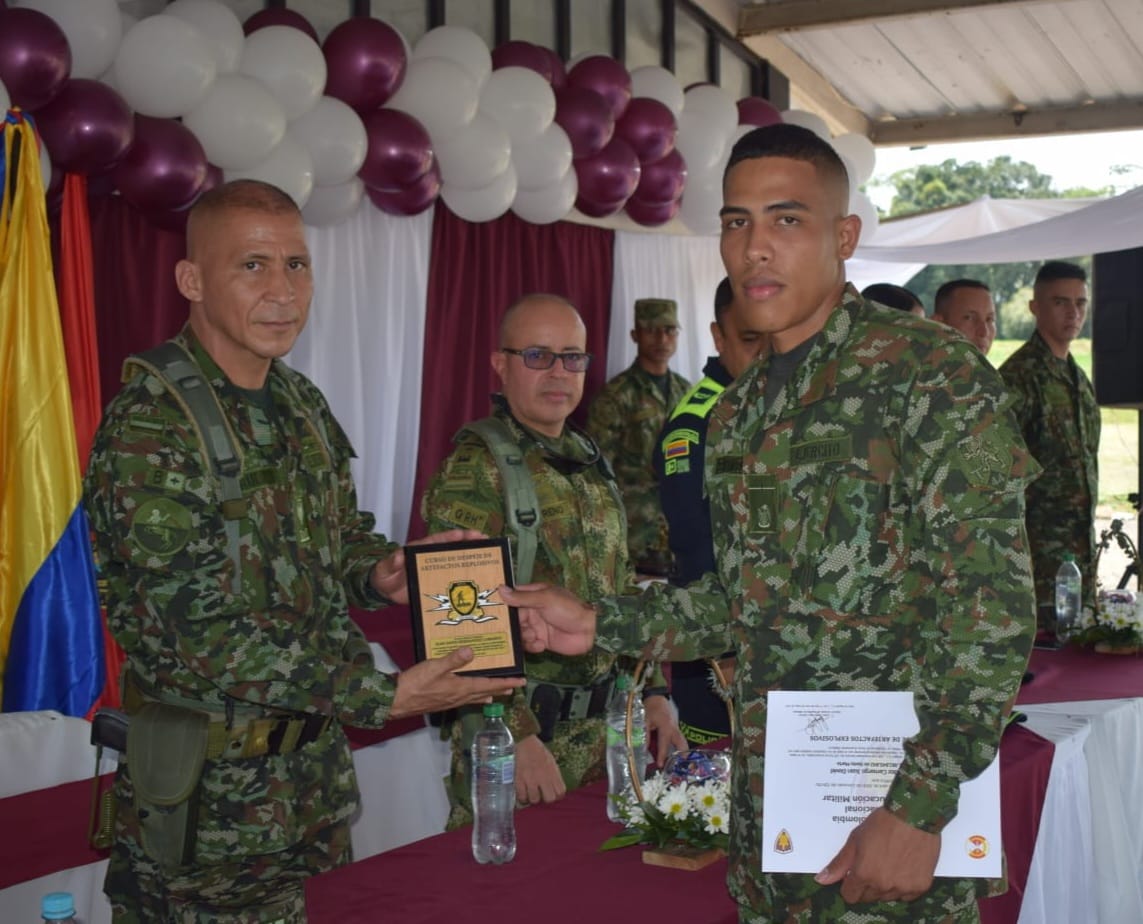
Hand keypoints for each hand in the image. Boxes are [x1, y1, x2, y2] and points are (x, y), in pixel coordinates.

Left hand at [370, 529, 484, 603]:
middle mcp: (431, 558)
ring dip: (471, 561)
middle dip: (470, 544)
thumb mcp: (385, 568)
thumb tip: (400, 556)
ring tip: (489, 559)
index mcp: (421, 550)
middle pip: (453, 549)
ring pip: (456, 564)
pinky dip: (464, 581)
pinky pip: (452, 582)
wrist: (383, 592)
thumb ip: (391, 562)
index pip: (440, 540)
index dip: (454, 536)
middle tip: (487, 541)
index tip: (469, 534)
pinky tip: (477, 583)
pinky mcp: (436, 584)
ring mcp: (435, 571)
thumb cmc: (384, 575)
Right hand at [390, 647, 523, 717]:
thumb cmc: (415, 684)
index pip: (489, 685)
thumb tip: (472, 651)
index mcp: (461, 688)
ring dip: (489, 692)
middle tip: (515, 686)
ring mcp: (451, 700)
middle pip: (486, 692)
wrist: (396, 701)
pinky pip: (465, 698)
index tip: (522, 681)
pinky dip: (474, 695)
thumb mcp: (434, 667)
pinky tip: (471, 694)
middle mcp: (460, 696)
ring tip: (499, 692)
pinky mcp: (443, 701)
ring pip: (476, 696)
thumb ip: (453, 659)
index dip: (506, 682)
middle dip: (501, 689)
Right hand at [499, 583, 597, 654]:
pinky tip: (541, 644)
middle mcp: (532, 611)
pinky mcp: (541, 641)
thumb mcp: (545, 599)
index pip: (511, 598)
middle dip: (512, 626)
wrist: (589, 631)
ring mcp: (536, 627)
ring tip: (535, 636)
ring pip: (518, 633)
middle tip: (516, 629)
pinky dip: (532, 646)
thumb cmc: (568, 609)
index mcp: (533, 595)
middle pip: (512, 619)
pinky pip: (528, 645)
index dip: (501, 604)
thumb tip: (500, 589)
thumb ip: (522, 597)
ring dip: (524, 637)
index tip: (489, 611)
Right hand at [514, 734, 566, 805]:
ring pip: (534, 800)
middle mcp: (544, 777)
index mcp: (553, 772)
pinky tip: (522, 792)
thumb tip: (554, 788)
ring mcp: (531, 779)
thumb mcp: (551, 762)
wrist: (524, 741)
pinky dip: (522, 797)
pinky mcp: (519, 779)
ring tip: (530, 793)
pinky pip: (521, 796)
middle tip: (541, 794)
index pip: (561, 792)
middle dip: (545, 799)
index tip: (552, 793)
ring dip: (532, 798)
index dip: (557, 795)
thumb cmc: (539, 751)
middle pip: (549, 799)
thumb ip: (554, 776)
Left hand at [643, 694, 686, 765]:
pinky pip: (679, 738)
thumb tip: (644, 748)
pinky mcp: (675, 727)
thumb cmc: (650, 708)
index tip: (660, 765)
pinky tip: (676, 752)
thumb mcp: (644, 720)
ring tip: (681, 761)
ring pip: (682, 741)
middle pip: (681, 744)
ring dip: (682, 751)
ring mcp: (676, 727)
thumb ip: (645, 735)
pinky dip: (678, 745)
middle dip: (682, 754)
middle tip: (680, 765)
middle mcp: (674, 729)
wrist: (656, 696)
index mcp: (666, 728)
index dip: (662, 756)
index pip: (664, 745)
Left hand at [814, 807, 938, 902]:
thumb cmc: (882, 824)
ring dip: (884, 886)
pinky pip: (907, 896)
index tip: (853, 874)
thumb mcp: (855, 840)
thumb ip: (839, 863)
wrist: (914, 815)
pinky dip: (903, 887)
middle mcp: (883, 886)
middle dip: (866, 885)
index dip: (849, 885)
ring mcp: (903, 888)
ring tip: (888, 863)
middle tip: (872, 865)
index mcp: (863, 874)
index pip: (850, 895)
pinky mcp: (920, 887)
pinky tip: (903, 868)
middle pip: (868, 897)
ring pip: (887, 897)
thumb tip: (821, 880)